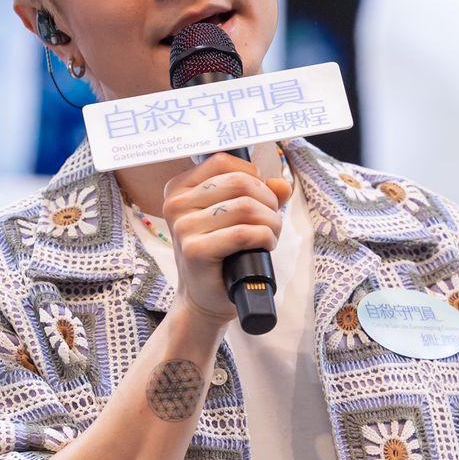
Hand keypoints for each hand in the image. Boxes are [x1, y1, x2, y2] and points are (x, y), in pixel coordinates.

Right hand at [160, 153, 292, 324]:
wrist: (204, 298)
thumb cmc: (221, 255)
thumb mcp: (236, 217)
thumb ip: (260, 194)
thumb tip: (282, 183)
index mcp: (178, 189)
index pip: (222, 161)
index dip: (253, 175)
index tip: (261, 196)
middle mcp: (176, 205)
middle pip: (239, 182)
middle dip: (268, 200)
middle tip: (272, 220)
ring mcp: (183, 228)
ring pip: (246, 207)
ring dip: (271, 221)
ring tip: (270, 235)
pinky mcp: (195, 251)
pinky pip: (244, 233)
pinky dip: (265, 237)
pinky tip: (265, 246)